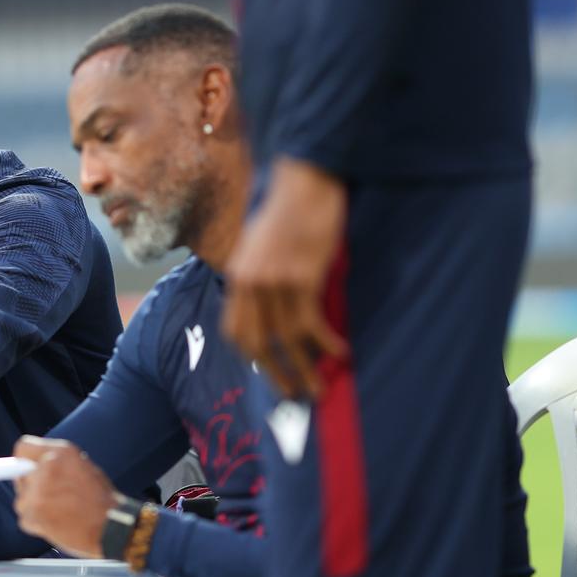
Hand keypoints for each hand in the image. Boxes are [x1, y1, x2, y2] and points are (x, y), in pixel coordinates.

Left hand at [12, 436, 117, 557]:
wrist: (112, 526)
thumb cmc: (100, 498)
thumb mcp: (81, 465)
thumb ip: (55, 462)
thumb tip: (29, 468)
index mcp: (60, 452)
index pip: (23, 447)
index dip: (24, 460)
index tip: (28, 470)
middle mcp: (45, 468)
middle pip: (20, 475)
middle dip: (31, 486)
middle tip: (52, 497)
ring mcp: (36, 492)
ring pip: (22, 500)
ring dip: (35, 507)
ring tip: (59, 512)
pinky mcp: (33, 515)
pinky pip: (25, 519)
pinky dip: (37, 524)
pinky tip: (57, 524)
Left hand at [222, 157, 348, 398]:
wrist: (305, 181)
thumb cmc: (290, 210)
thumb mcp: (261, 244)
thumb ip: (260, 275)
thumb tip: (273, 307)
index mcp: (238, 275)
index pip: (235, 330)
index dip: (251, 355)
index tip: (268, 371)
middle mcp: (250, 282)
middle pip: (257, 342)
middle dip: (277, 374)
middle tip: (296, 394)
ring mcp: (275, 280)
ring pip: (287, 338)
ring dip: (306, 367)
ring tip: (321, 387)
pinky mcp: (302, 275)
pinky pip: (311, 321)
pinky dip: (326, 342)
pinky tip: (341, 353)